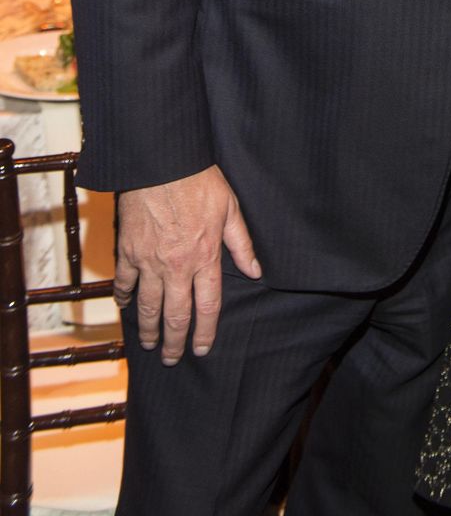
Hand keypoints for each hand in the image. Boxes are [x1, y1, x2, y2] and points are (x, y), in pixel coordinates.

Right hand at [115, 164, 260, 364]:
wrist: (162, 162)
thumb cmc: (199, 181)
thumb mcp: (230, 209)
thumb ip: (241, 244)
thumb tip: (256, 271)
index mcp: (204, 257)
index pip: (207, 305)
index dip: (205, 331)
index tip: (201, 348)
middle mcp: (176, 266)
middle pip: (175, 315)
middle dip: (174, 342)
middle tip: (171, 358)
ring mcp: (149, 260)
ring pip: (148, 306)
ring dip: (148, 329)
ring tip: (149, 343)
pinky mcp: (128, 250)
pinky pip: (124, 281)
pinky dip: (124, 297)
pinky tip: (125, 306)